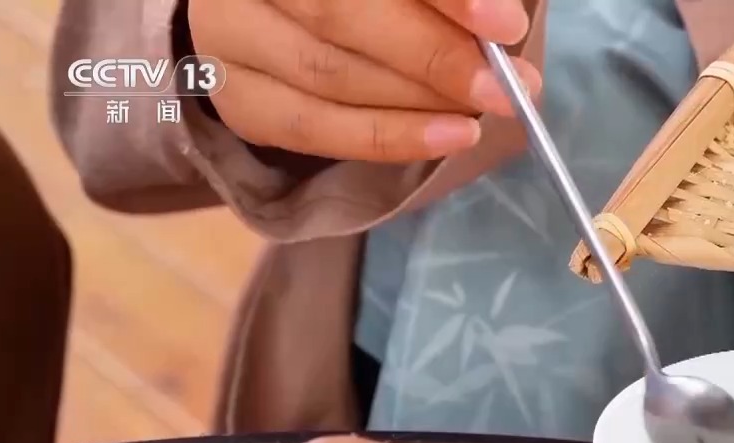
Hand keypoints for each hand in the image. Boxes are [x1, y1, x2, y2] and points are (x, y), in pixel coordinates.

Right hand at [189, 0, 542, 162]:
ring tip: (489, 109)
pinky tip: (448, 137)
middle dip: (435, 55)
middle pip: (339, 15)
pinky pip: (313, 128)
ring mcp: (227, 36)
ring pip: (329, 76)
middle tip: (506, 84)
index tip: (505, 21)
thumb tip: (499, 22)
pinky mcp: (237, 97)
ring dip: (421, 102)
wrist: (274, 6)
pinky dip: (387, 137)